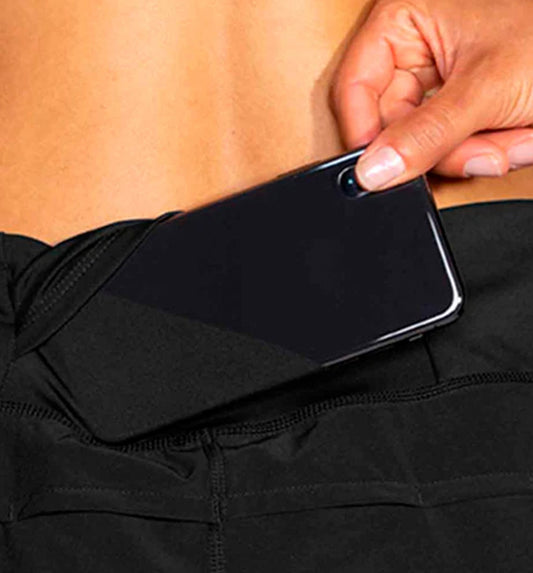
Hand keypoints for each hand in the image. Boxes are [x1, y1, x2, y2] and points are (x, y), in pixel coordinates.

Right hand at [331, 0, 532, 189]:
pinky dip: (488, 149)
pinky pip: (453, 146)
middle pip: (395, 122)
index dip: (365, 134)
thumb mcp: (485, 88)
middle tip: (481, 150)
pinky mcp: (463, 104)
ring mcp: (442, 79)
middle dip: (444, 147)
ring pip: (427, 142)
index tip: (378, 172)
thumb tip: (374, 170)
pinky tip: (516, 132)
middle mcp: (418, 49)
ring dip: (474, 151)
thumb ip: (425, 135)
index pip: (355, 87)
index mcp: (406, 20)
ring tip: (513, 133)